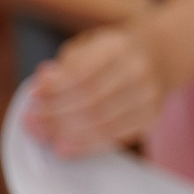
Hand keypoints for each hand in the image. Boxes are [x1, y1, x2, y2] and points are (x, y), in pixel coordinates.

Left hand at [25, 25, 167, 157]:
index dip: (55, 87)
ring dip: (68, 132)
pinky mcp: (151, 118)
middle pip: (91, 100)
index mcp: (118, 47)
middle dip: (57, 113)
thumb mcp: (88, 46)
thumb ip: (64, 66)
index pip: (82, 71)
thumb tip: (42, 86)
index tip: (34, 95)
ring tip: (45, 134)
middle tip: (34, 120)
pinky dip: (86, 145)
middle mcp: (138, 70)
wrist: (159, 57)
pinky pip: (115, 137)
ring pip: (102, 122)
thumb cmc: (112, 54)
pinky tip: (66, 146)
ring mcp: (148, 96)